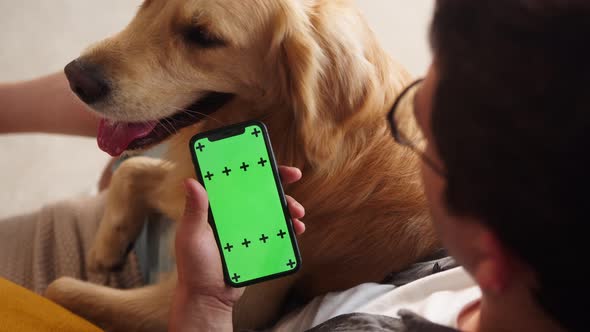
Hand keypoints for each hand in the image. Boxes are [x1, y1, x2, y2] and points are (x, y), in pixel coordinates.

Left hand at [173, 166, 304, 308]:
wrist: (210, 298)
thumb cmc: (194, 267)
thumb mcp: (192, 236)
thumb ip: (195, 210)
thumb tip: (190, 181)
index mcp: (216, 206)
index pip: (235, 179)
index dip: (251, 165)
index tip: (266, 157)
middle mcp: (233, 213)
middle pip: (259, 190)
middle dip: (278, 180)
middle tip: (294, 175)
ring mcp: (248, 228)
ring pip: (272, 209)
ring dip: (288, 205)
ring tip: (297, 211)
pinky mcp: (258, 242)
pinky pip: (277, 230)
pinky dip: (290, 227)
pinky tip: (297, 228)